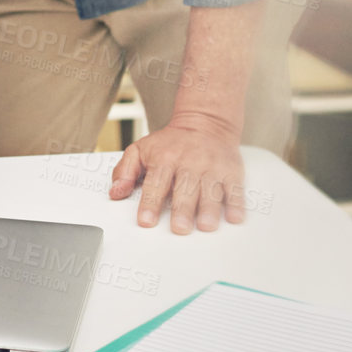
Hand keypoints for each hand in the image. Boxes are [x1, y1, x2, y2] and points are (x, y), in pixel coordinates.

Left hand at [110, 115, 245, 233]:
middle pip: (185, 188)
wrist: (205, 123)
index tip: (146, 221)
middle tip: (179, 228)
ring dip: (209, 209)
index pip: (155, 183)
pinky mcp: (231, 172)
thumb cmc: (171, 143)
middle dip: (182, 209)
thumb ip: (125, 171)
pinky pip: (235, 189)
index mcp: (164, 158)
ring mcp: (211, 168)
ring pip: (210, 190)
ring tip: (205, 226)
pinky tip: (234, 217)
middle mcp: (189, 162)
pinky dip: (236, 204)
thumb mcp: (141, 149)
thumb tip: (115, 193)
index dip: (150, 203)